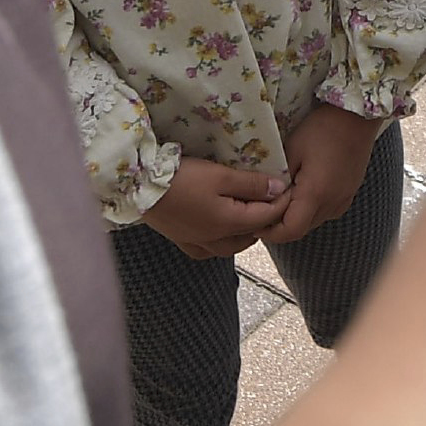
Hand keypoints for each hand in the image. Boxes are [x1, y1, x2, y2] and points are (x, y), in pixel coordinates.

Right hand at [143, 157, 291, 259]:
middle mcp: (215, 240)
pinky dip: (219, 242)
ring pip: (231, 246)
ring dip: (244, 232)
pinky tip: (218, 230)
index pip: (267, 217)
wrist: (138, 188)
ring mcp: (196, 242)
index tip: (287, 186)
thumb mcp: (221, 176)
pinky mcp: (180, 240)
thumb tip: (279, 189)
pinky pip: (207, 249)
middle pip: (251, 235)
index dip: (281, 201)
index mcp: (229, 224)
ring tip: (247, 212)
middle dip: (265, 218)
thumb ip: (252, 185)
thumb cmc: (182, 178)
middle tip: (269, 197)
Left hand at [270, 100, 385, 244]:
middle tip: (264, 208)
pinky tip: (303, 190)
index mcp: (316, 194)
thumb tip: (266, 198)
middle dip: (280, 225)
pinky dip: (311, 208)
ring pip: (314, 221)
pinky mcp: (349, 193)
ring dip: (296, 216)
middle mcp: (332, 203)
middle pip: (301, 230)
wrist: (357, 115)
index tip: (255, 222)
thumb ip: (278, 179)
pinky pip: (326, 211)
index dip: (270, 233)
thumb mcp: (292, 150)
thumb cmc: (322, 128)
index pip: (290, 231)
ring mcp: (344, 199)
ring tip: (282, 197)